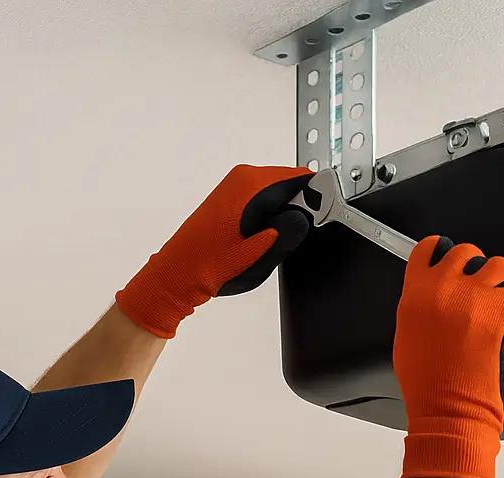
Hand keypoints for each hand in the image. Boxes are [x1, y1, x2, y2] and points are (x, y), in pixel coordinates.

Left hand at [115, 164, 313, 338]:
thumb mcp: (261, 252)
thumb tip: (306, 215)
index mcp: (252, 184)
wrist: (179, 274)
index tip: (324, 218)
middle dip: (301, 207)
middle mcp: (243, 178)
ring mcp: (235, 187)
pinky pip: (263, 200)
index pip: (302, 177)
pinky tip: (262, 240)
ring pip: (278, 194)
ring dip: (285, 214)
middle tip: (297, 237)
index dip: (318, 197)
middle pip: (290, 183)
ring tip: (274, 242)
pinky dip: (271, 216)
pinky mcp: (230, 199)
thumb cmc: (212, 266)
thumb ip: (289, 230)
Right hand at [392, 236, 503, 477]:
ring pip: (497, 265)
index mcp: (417, 293)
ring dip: (499, 282)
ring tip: (497, 304)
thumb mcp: (407, 339)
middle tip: (475, 291)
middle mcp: (446, 287)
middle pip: (466, 252)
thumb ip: (418, 309)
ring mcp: (478, 295)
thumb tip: (430, 298)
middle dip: (472, 269)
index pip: (429, 249)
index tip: (447, 261)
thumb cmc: (427, 384)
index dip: (441, 253)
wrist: (449, 409)